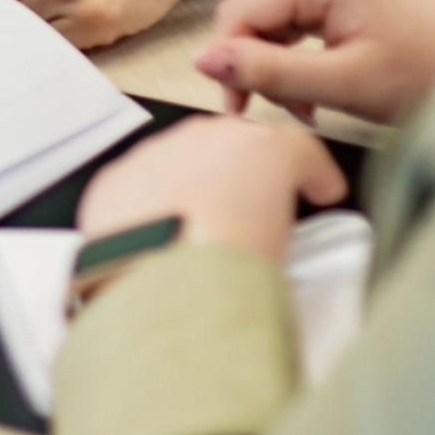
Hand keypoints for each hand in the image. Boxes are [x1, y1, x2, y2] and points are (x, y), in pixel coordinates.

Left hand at [76, 115, 347, 262]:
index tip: (319, 191)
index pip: (298, 150)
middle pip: (237, 145)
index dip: (311, 173)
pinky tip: (160, 234)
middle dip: (249, 172)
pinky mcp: (115, 180)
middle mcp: (207, 139)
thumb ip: (287, 234)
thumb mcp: (286, 256)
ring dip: (198, 183)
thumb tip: (277, 245)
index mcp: (267, 151)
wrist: (162, 295)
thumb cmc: (236, 277)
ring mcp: (155, 154)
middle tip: (258, 208)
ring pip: (184, 158)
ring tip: (205, 226)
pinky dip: (153, 202)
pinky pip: (140, 183)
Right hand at [195, 0, 434, 125]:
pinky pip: (290, 21)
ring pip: (267, 21)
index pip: (239, 11)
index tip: (239, 108)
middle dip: (256, 65)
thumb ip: (270, 72)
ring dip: (275, 66)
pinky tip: (313, 88)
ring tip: (305, 105)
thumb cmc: (426, 72)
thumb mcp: (342, 83)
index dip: (229, 62)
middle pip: (250, 14)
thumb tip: (202, 62)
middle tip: (282, 111)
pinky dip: (293, 58)